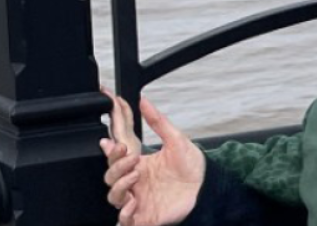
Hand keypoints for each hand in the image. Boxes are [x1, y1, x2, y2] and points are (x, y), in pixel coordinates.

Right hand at [102, 88, 203, 225]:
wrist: (207, 191)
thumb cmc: (192, 169)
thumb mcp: (176, 140)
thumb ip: (158, 122)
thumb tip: (144, 101)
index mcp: (140, 163)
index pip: (116, 155)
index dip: (110, 148)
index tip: (109, 140)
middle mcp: (135, 181)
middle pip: (110, 174)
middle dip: (116, 165)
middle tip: (131, 158)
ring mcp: (138, 199)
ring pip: (112, 196)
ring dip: (119, 186)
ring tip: (135, 176)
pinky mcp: (143, 216)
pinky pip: (123, 219)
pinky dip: (125, 212)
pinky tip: (134, 202)